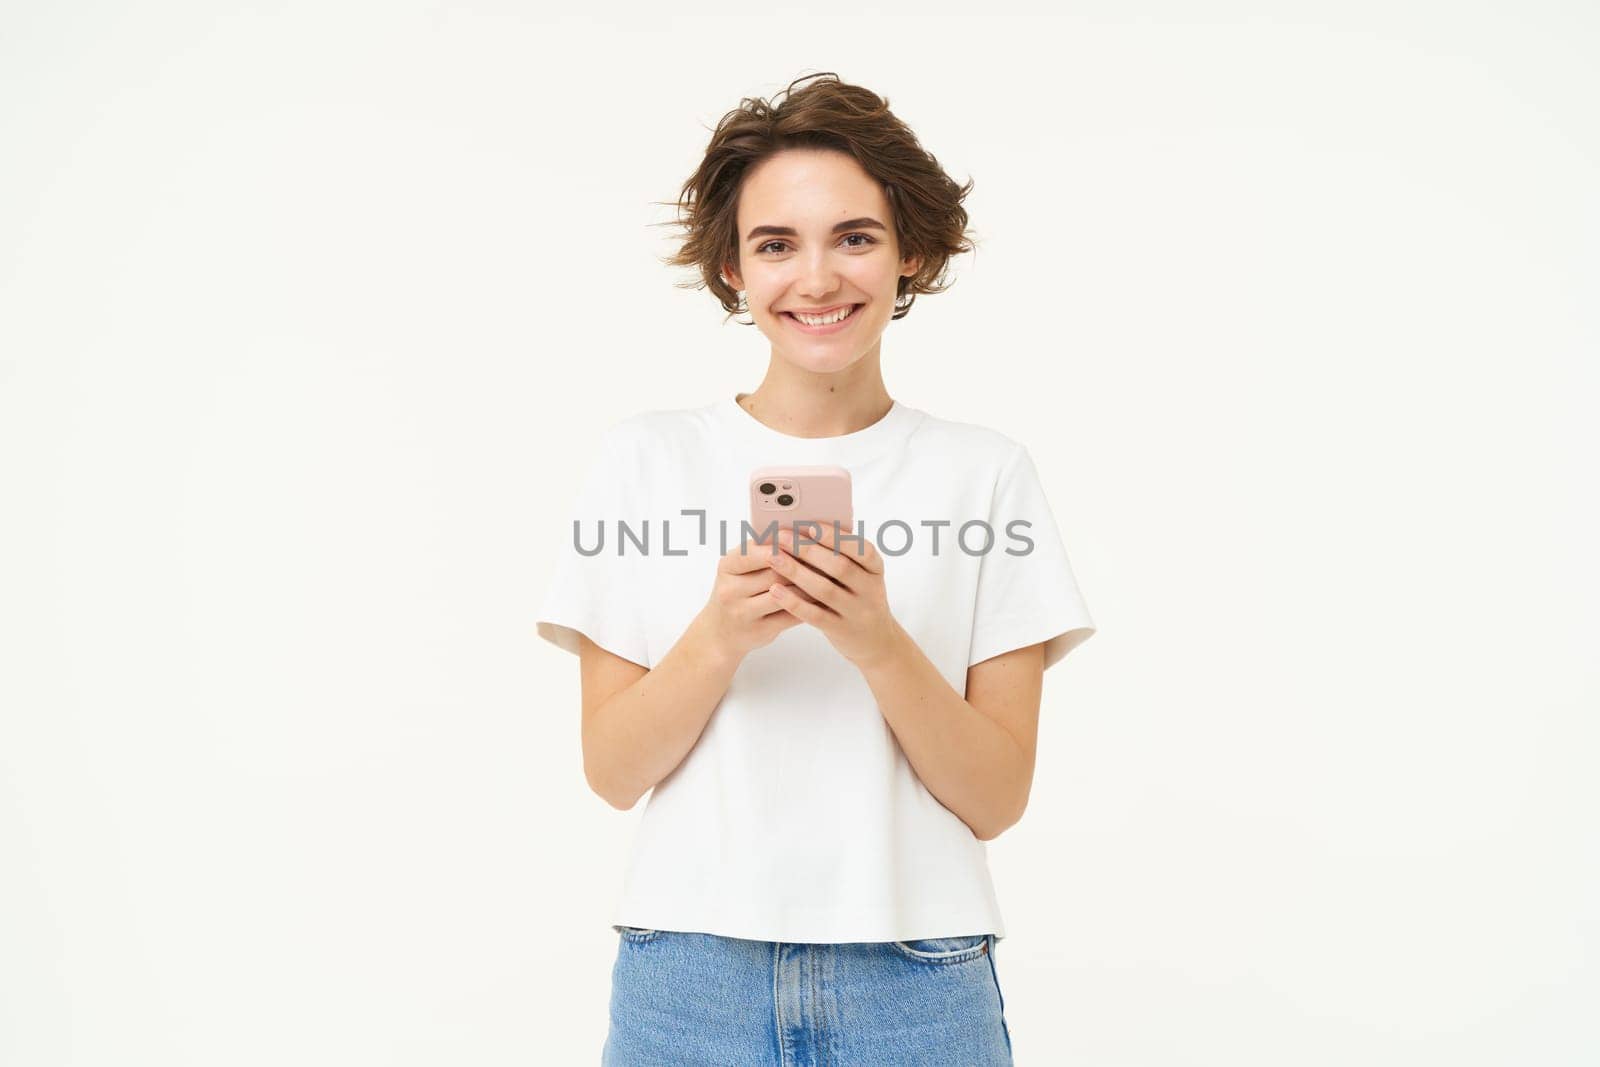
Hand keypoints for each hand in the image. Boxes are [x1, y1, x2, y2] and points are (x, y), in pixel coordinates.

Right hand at [695, 537, 818, 663]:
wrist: (719, 633)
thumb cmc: (738, 591)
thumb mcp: (739, 569)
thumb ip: (762, 551)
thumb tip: (798, 532)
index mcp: (727, 565)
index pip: (757, 550)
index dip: (785, 544)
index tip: (808, 537)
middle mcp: (730, 588)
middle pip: (774, 571)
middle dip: (802, 563)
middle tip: (829, 555)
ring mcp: (742, 612)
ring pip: (785, 594)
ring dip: (809, 584)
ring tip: (830, 575)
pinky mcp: (758, 631)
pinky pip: (789, 615)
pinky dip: (809, 606)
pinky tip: (823, 598)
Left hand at [762, 524, 905, 668]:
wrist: (877, 641)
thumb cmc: (859, 597)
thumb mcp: (861, 575)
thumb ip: (841, 555)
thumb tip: (804, 529)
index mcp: (875, 569)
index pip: (860, 549)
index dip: (836, 537)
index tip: (810, 525)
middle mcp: (870, 589)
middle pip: (839, 567)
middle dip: (808, 549)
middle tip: (782, 537)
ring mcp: (857, 612)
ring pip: (825, 590)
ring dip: (796, 572)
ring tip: (773, 558)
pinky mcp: (841, 630)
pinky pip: (815, 615)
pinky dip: (794, 602)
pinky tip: (775, 590)